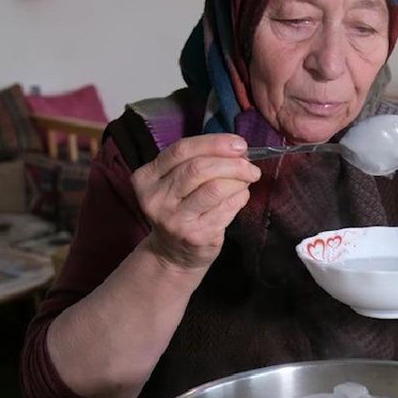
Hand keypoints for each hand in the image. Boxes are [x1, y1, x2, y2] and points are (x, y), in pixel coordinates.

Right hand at [133, 134, 260, 271]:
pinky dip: (240, 198)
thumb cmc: (179, 209)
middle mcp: (156, 198)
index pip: (181, 150)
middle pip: (199, 168)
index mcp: (147, 177)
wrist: (172, 254)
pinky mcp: (196, 235)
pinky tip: (240, 196)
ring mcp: (175, 219)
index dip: (214, 143)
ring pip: (215, 188)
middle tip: (250, 166)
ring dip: (239, 180)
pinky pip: (226, 208)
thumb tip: (237, 149)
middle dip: (232, 163)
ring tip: (249, 179)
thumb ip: (197, 162)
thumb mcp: (175, 183)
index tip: (239, 144)